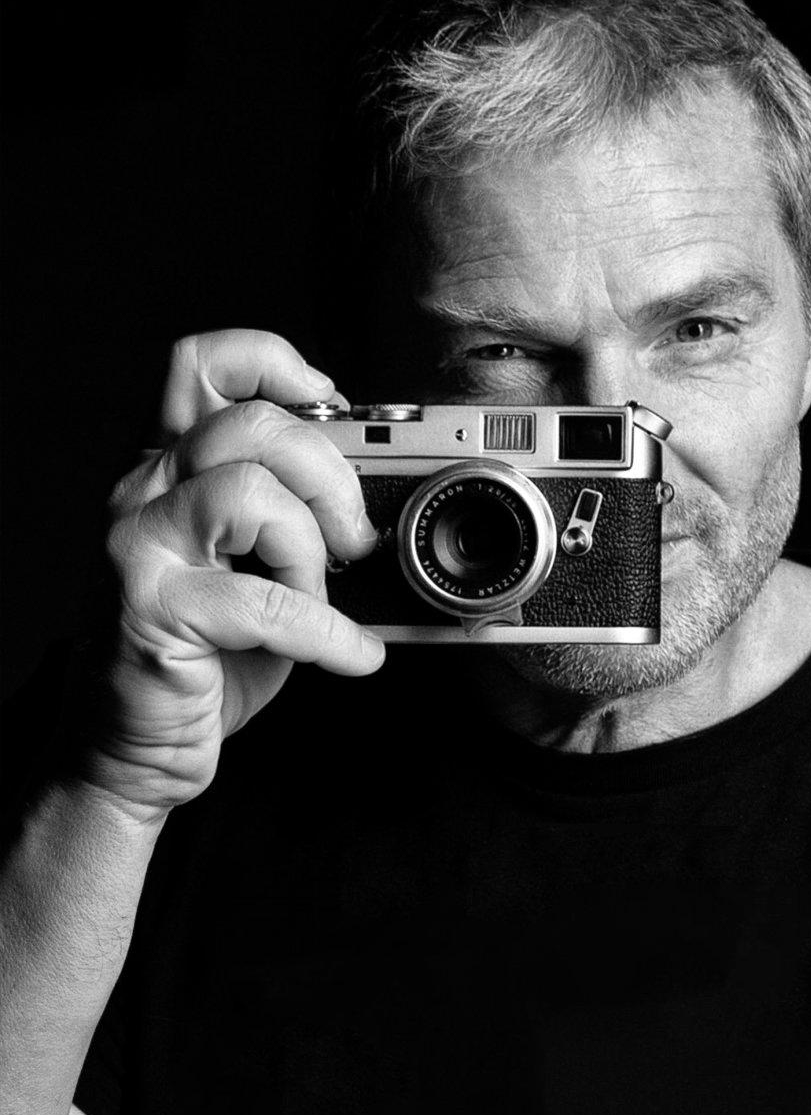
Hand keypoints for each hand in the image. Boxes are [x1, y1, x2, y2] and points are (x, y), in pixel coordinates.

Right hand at [80, 329, 383, 818]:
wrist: (133, 750)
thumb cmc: (200, 660)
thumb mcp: (251, 571)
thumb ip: (289, 519)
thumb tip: (374, 503)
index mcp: (167, 471)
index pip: (201, 365)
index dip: (272, 364)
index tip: (329, 404)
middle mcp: (141, 493)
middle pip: (249, 425)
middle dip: (329, 476)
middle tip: (352, 536)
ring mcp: (139, 547)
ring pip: (249, 491)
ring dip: (310, 548)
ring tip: (322, 595)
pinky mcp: (153, 610)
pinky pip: (266, 601)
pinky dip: (328, 632)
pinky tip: (352, 655)